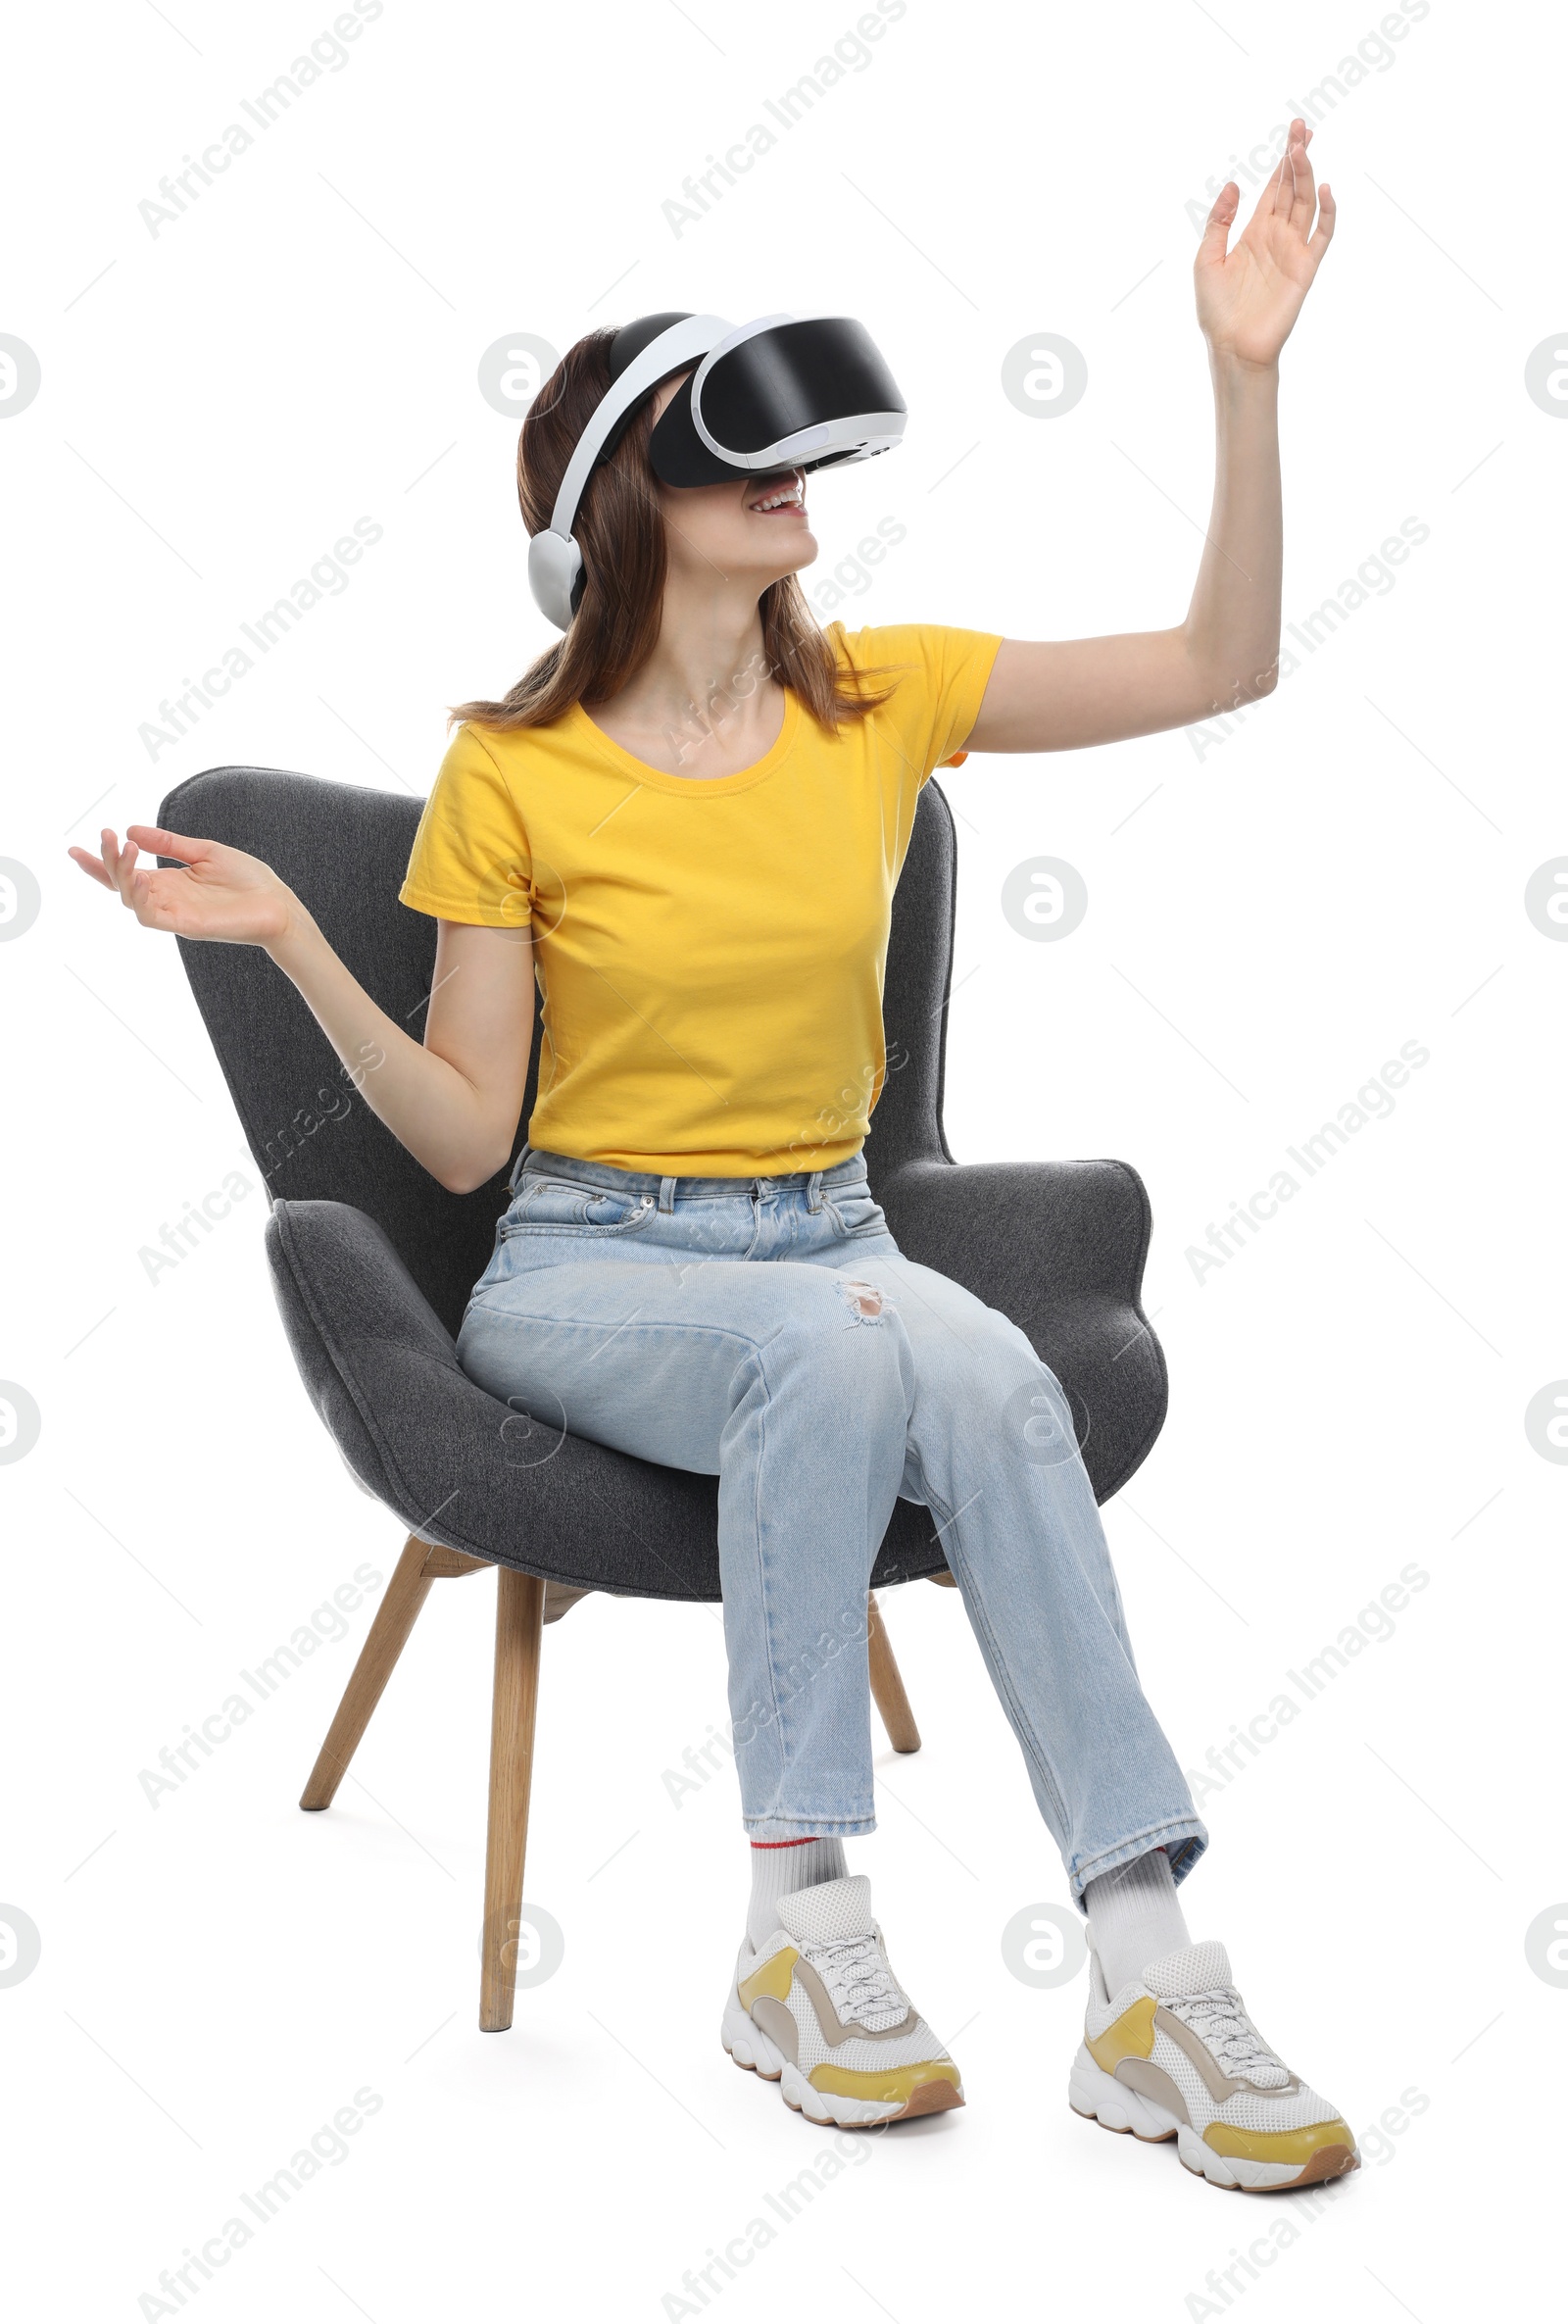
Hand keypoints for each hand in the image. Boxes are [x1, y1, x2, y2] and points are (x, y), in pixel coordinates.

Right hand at [68, 824, 300, 949]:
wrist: (279, 904)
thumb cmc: (248, 881)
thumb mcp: (205, 851)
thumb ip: (169, 843)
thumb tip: (132, 830)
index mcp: (169, 882)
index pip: (124, 874)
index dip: (98, 864)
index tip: (74, 849)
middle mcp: (166, 899)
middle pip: (121, 885)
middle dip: (106, 861)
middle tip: (106, 835)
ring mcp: (174, 914)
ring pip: (131, 900)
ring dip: (123, 874)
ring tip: (126, 849)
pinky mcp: (186, 926)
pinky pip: (152, 917)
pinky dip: (141, 899)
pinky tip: (144, 877)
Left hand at [1194, 119, 1334, 369]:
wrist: (1233, 348)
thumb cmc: (1217, 310)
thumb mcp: (1206, 259)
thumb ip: (1219, 221)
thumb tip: (1235, 184)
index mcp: (1254, 232)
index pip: (1273, 188)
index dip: (1282, 161)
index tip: (1292, 131)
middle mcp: (1277, 236)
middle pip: (1292, 188)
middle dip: (1297, 156)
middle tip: (1301, 126)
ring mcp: (1293, 250)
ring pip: (1305, 203)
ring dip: (1306, 174)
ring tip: (1302, 148)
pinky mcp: (1306, 268)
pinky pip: (1323, 234)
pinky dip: (1328, 211)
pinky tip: (1323, 188)